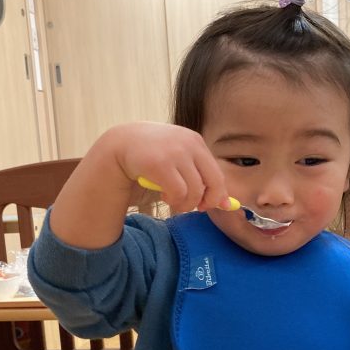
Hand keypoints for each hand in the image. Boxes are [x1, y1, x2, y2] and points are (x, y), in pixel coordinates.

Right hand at [112, 122, 230, 213]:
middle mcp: (189, 144)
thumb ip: (202, 178)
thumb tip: (228, 205)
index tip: (204, 205)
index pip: (217, 175)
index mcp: (196, 142)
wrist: (120, 144)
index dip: (215, 195)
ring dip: (185, 204)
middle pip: (213, 183)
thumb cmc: (153, 156)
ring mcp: (175, 153)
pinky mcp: (160, 164)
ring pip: (195, 191)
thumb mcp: (180, 161)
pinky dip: (174, 201)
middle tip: (192, 207)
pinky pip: (178, 192)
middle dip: (205, 202)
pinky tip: (164, 196)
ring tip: (172, 200)